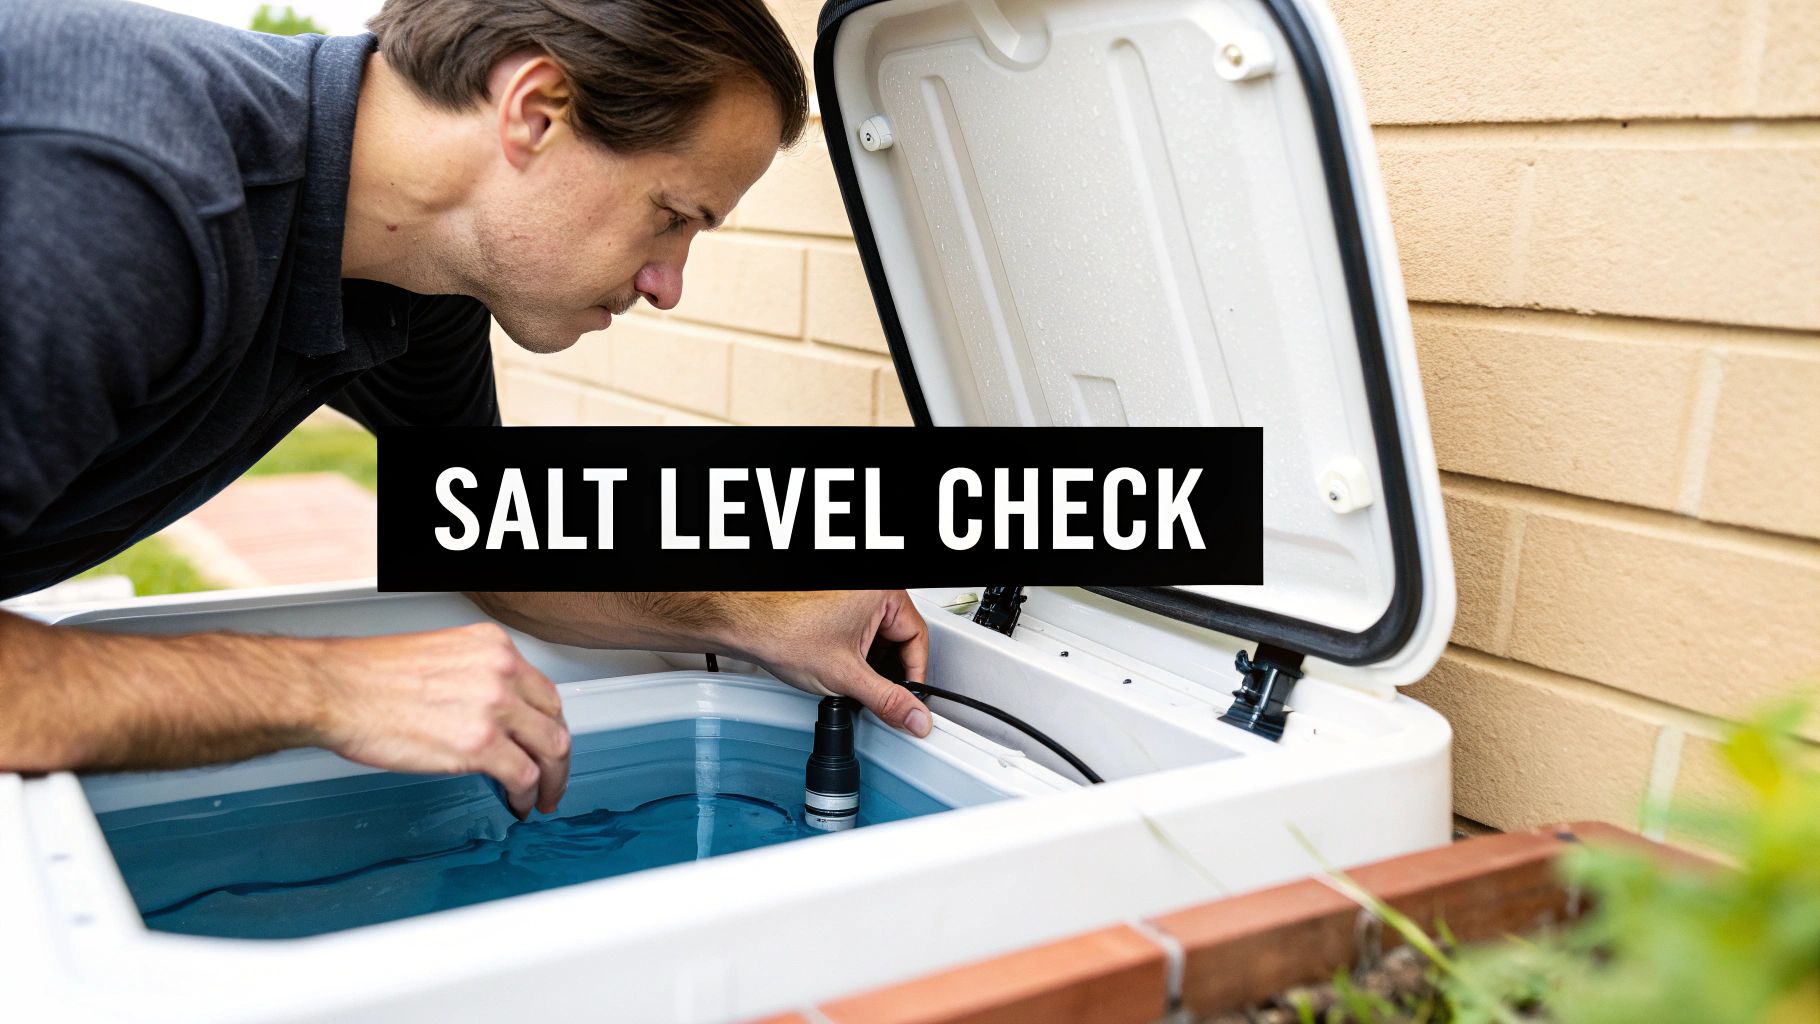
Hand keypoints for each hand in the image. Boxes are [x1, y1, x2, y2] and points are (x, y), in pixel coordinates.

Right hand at [307, 623, 569, 818]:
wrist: (333, 690)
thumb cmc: (367, 677)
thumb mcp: (439, 659)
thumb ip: (474, 681)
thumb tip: (489, 716)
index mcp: (492, 646)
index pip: (541, 689)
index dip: (548, 722)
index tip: (544, 740)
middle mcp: (501, 670)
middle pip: (554, 718)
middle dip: (557, 753)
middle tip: (553, 774)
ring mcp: (494, 706)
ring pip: (550, 748)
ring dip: (552, 779)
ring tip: (543, 797)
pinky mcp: (480, 744)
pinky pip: (523, 775)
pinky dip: (527, 795)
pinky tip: (519, 804)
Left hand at [720, 591, 933, 736]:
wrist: (743, 626)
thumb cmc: (783, 633)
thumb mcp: (847, 677)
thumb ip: (888, 701)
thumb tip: (916, 717)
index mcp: (883, 592)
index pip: (918, 638)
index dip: (914, 675)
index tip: (909, 698)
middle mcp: (869, 588)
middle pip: (900, 638)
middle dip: (889, 671)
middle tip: (878, 694)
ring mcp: (851, 596)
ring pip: (879, 637)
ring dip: (871, 663)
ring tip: (851, 680)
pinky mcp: (836, 605)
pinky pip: (860, 632)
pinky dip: (855, 654)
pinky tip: (840, 669)